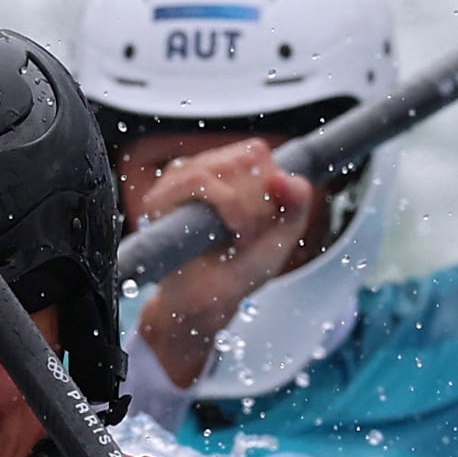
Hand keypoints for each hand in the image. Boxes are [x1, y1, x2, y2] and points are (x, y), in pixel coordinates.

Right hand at [130, 140, 318, 386]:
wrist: (207, 303)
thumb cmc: (239, 269)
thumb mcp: (282, 237)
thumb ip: (297, 204)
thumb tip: (287, 176)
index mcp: (228, 173)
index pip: (255, 152)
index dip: (268, 181)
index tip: (266, 218)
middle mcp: (200, 170)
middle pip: (245, 156)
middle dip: (259, 199)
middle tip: (251, 234)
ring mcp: (177, 182)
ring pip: (220, 167)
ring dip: (241, 206)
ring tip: (240, 236)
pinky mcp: (159, 199)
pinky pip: (199, 181)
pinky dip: (225, 205)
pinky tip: (228, 233)